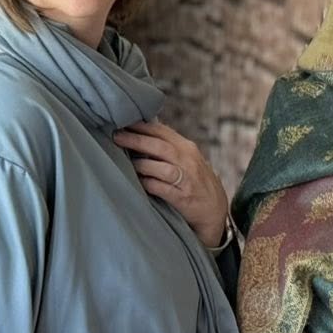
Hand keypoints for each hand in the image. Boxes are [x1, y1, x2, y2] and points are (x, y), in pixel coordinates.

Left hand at [115, 121, 228, 246]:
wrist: (215, 210)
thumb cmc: (196, 182)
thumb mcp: (188, 159)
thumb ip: (169, 147)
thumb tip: (142, 131)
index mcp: (188, 148)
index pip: (163, 131)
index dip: (142, 126)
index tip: (123, 121)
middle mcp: (189, 161)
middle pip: (160, 146)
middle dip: (136, 140)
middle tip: (116, 136)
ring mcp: (187, 180)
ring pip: (160, 168)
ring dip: (141, 164)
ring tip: (125, 162)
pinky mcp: (183, 198)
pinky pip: (161, 189)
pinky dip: (147, 184)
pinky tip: (137, 182)